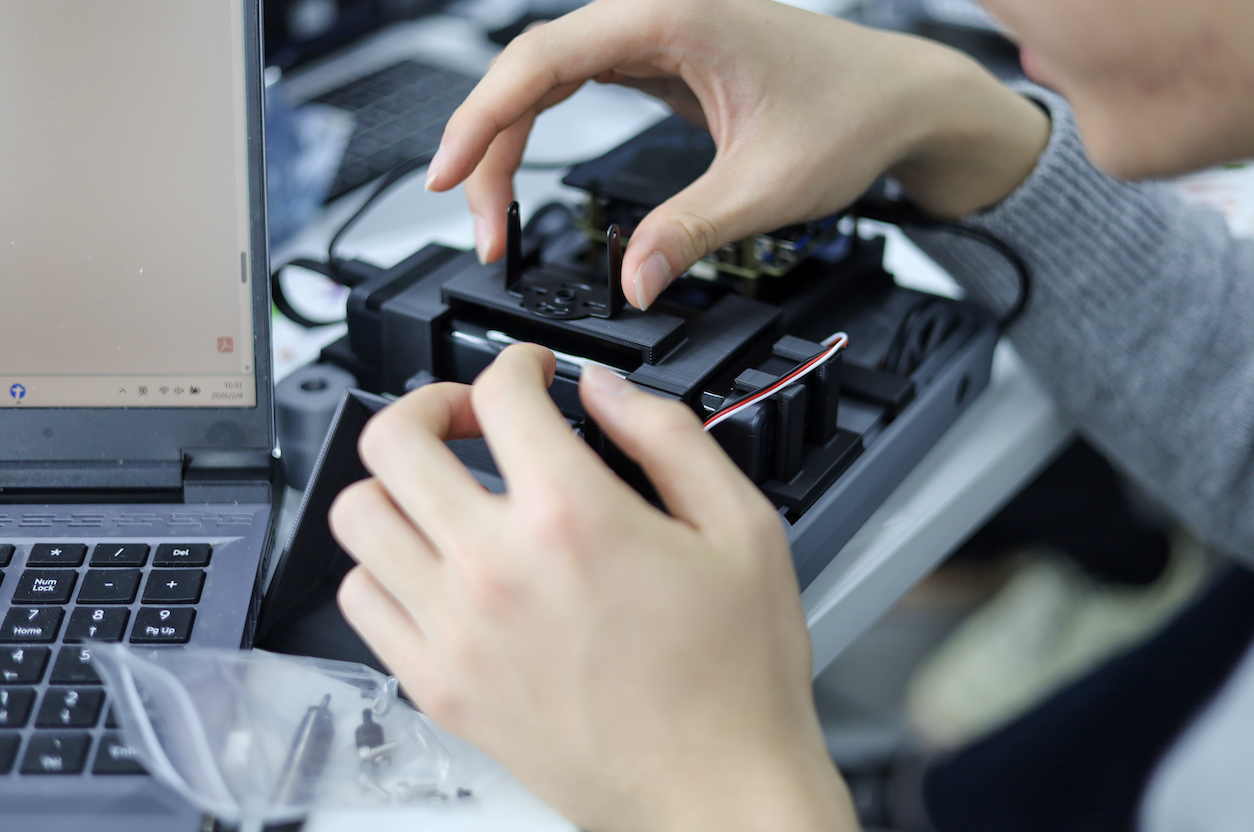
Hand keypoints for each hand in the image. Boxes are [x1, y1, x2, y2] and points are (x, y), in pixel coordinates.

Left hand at [329, 345, 856, 831]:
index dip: (516, 362)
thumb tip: (608, 390)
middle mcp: (496, 568)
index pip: (499, 394)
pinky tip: (432, 567)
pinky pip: (360, 601)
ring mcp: (455, 631)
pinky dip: (383, 566)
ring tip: (440, 490)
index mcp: (573, 518)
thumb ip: (670, 437)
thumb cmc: (734, 678)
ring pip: (358, 517)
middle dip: (429, 404)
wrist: (715, 794)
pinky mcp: (439, 686)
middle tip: (468, 418)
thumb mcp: (742, 529)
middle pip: (394, 441)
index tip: (531, 374)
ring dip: (394, 483)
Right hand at [426, 0, 1048, 308]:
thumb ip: (692, 232)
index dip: (482, 118)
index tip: (447, 176)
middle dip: (489, 148)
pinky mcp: (660, 60)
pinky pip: (577, 88)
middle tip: (480, 230)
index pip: (543, 58)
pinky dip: (542, 134)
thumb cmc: (853, 111)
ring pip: (547, 79)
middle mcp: (654, 13)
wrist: (901, 96)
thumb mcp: (768, 185)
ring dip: (509, 144)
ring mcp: (653, 34)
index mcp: (673, 14)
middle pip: (530, 70)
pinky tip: (524, 175)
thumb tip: (633, 284)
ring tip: (492, 218)